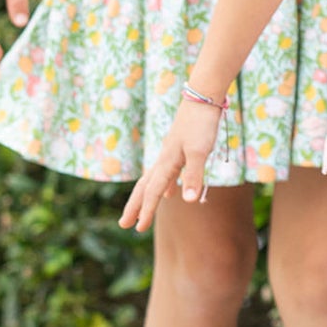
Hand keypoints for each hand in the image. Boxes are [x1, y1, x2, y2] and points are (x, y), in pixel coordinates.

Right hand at [119, 93, 223, 230]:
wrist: (203, 97)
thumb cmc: (201, 124)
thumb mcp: (199, 151)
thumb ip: (194, 176)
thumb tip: (188, 201)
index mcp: (166, 162)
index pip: (153, 191)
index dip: (147, 210)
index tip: (138, 229)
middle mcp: (164, 159)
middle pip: (145, 187)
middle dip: (135, 207)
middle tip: (123, 225)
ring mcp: (170, 154)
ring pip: (153, 180)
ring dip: (147, 197)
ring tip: (141, 213)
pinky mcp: (179, 149)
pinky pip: (166, 174)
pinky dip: (165, 186)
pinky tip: (171, 193)